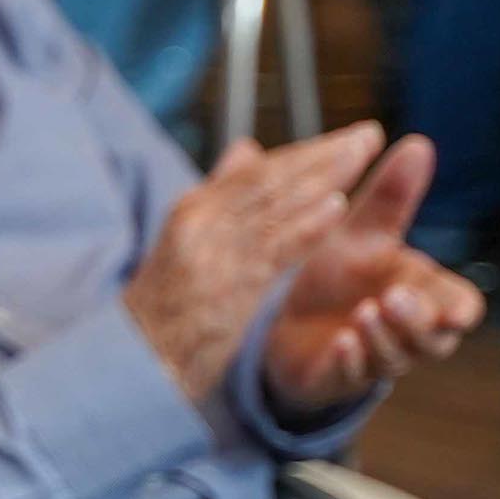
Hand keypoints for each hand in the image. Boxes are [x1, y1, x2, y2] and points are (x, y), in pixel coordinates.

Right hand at [122, 121, 386, 400]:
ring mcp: (211, 254)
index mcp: (192, 211)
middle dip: (323, 155)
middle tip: (369, 135)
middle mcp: (199, 223)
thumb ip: (219, 196)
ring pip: (273, 206)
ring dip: (323, 177)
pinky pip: (272, 250)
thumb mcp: (184, 243)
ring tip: (363, 155)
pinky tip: (337, 207)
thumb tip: (248, 148)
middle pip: (269, 180)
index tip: (349, 138)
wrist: (130, 364)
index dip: (306, 152)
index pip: (256, 172)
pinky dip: (305, 226)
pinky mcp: (224, 289)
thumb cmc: (163, 309)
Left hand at [261, 134, 485, 414]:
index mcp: (419, 292)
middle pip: (433, 337)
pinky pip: (350, 375)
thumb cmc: (337, 272)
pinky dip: (349, 359)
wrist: (284, 315)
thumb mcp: (362, 231)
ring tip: (364, 313)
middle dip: (418, 320)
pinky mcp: (337, 375)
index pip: (458, 305)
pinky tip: (340, 343)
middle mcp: (403, 329)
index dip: (460, 308)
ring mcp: (372, 355)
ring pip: (394, 358)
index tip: (457, 309)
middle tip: (394, 297)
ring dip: (383, 337)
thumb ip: (392, 196)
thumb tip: (419, 143)